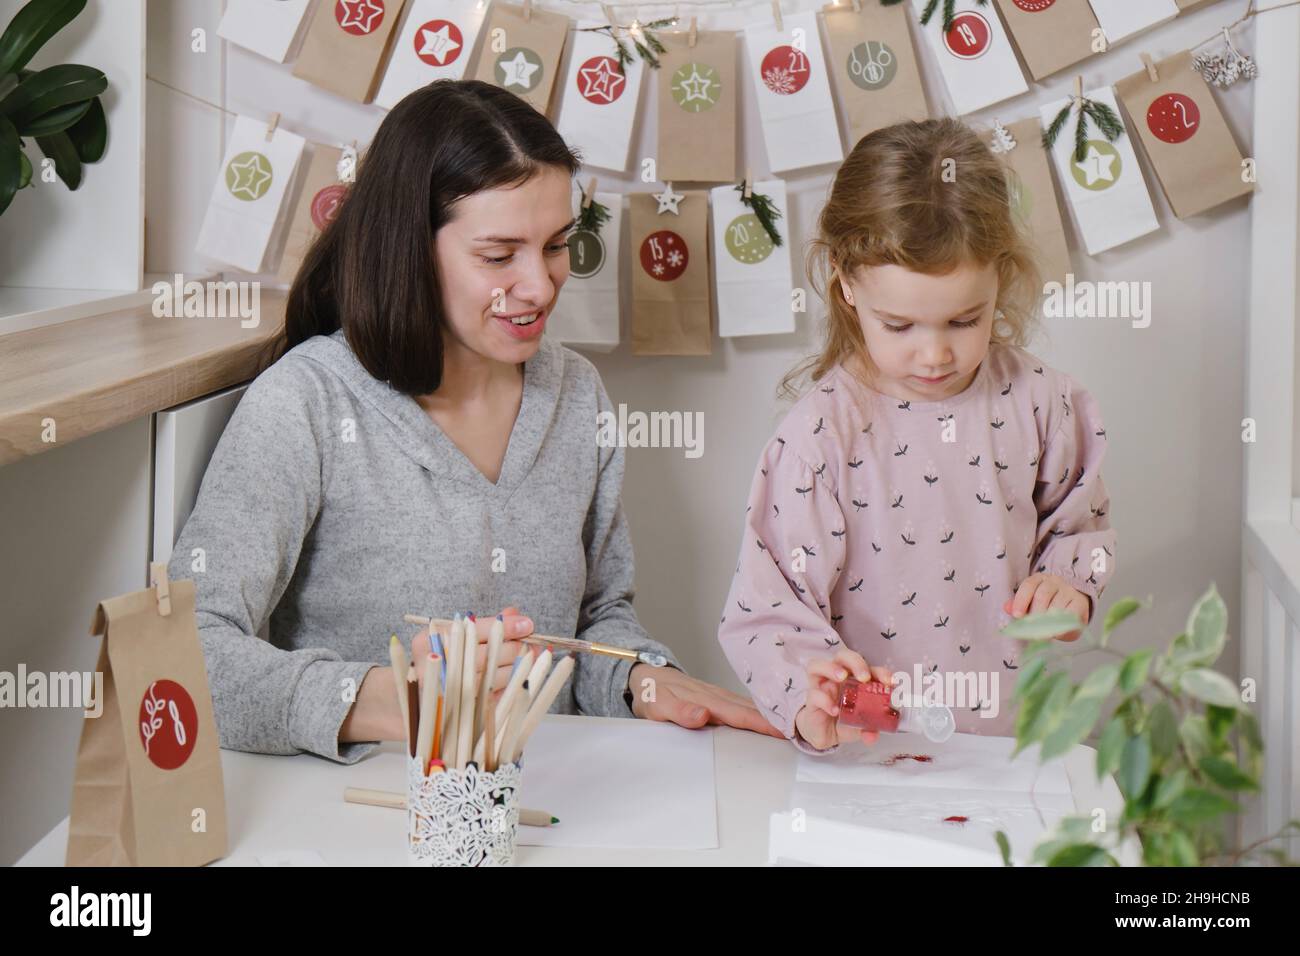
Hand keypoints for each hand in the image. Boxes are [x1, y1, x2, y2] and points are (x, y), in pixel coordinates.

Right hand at [412, 606, 533, 697]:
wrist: (411, 696)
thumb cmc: (438, 660)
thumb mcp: (454, 636)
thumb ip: (484, 625)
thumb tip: (514, 613)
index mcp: (434, 638)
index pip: (479, 629)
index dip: (507, 627)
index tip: (527, 624)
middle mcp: (439, 663)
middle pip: (491, 654)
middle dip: (517, 648)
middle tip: (530, 643)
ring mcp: (448, 689)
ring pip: (496, 677)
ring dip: (517, 668)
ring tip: (528, 659)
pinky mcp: (460, 709)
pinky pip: (495, 697)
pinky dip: (510, 686)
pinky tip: (518, 678)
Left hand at [627, 663, 784, 737]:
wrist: (646, 677)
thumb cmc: (652, 694)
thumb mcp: (658, 706)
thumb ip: (680, 712)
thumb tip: (704, 716)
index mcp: (708, 701)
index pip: (740, 715)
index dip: (763, 724)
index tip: (786, 733)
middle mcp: (718, 697)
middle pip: (752, 711)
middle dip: (777, 722)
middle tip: (804, 734)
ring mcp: (719, 696)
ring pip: (750, 708)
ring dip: (771, 717)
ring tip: (794, 730)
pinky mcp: (718, 699)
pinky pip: (743, 707)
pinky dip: (759, 714)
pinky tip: (769, 721)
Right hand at [795, 649, 894, 750]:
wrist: (823, 734)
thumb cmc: (843, 721)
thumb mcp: (860, 727)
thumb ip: (868, 729)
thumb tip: (873, 735)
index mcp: (854, 680)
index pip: (868, 668)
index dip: (880, 672)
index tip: (890, 682)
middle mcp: (836, 677)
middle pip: (842, 656)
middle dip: (855, 662)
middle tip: (864, 677)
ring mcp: (821, 686)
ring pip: (817, 665)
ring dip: (832, 668)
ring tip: (842, 677)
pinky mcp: (810, 699)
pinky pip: (814, 693)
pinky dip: (824, 700)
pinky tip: (834, 710)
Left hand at [1004, 574, 1089, 641]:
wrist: (1073, 609)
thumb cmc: (1048, 607)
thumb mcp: (1031, 606)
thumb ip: (1019, 606)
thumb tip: (1007, 608)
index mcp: (1038, 580)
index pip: (1028, 585)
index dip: (1021, 600)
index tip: (1017, 615)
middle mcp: (1054, 581)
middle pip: (1042, 595)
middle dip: (1034, 615)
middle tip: (1031, 630)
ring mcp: (1068, 591)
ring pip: (1056, 605)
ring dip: (1048, 622)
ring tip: (1042, 635)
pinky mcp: (1080, 602)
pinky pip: (1070, 613)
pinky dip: (1062, 625)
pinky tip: (1056, 633)